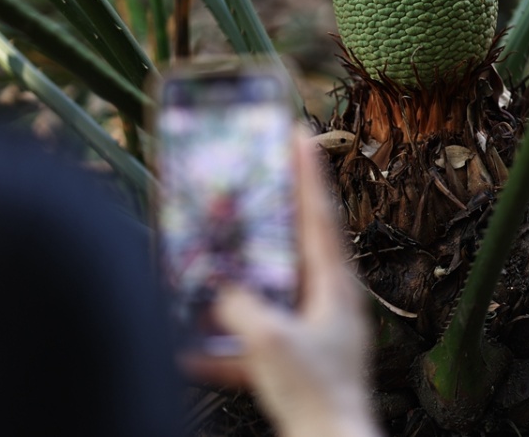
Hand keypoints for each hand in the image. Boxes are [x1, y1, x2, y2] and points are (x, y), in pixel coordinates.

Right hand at [180, 129, 378, 436]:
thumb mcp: (269, 341)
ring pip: (277, 290)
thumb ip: (241, 307)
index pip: (319, 217)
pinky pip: (258, 339)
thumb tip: (221, 291)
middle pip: (300, 246)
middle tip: (255, 183)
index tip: (300, 133)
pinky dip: (228, 344)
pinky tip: (193, 355)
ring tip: (214, 263)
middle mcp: (330, 303)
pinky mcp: (300, 362)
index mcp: (334, 287)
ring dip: (245, 278)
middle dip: (275, 217)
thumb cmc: (315, 395)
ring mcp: (317, 332)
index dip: (308, 173)